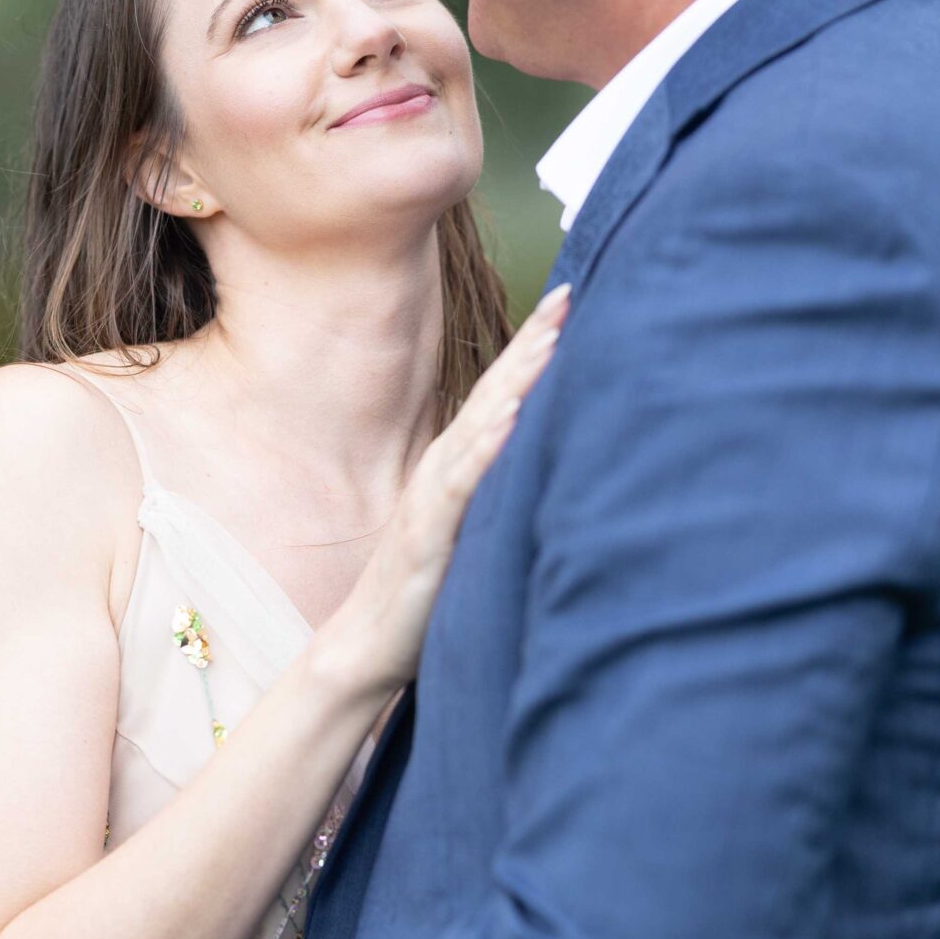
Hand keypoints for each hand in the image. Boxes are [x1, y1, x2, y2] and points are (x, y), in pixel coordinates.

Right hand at [324, 282, 568, 693]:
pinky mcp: (431, 535)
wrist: (368, 644)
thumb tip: (548, 463)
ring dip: (517, 381)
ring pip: (482, 427)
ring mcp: (435, 498)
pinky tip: (514, 419)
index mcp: (458, 465)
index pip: (504, 394)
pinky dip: (487, 450)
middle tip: (570, 293)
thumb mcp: (474, 530)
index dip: (535, 347)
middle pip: (496, 393)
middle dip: (533, 343)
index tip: (571, 300)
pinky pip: (462, 486)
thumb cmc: (427, 592)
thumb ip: (500, 492)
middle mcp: (445, 469)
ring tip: (552, 338)